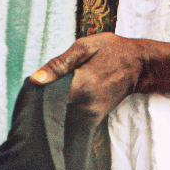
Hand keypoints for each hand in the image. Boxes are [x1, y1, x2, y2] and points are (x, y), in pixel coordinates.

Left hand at [30, 33, 146, 121]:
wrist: (138, 66)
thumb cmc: (110, 50)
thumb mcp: (85, 47)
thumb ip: (59, 64)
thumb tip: (35, 79)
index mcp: (80, 86)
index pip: (46, 99)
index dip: (35, 95)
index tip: (30, 89)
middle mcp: (85, 106)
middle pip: (52, 111)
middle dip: (43, 103)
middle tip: (42, 89)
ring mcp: (91, 116)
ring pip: (61, 118)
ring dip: (53, 109)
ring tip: (55, 94)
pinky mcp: (94, 120)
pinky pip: (72, 121)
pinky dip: (64, 114)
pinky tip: (65, 101)